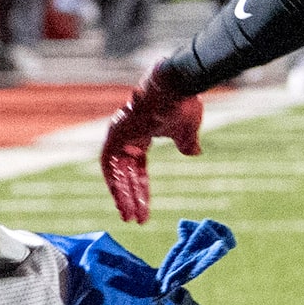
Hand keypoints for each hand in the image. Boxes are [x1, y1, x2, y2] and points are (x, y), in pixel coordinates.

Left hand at [99, 63, 204, 224]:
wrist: (179, 84)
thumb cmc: (183, 102)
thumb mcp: (187, 131)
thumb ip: (187, 143)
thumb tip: (194, 152)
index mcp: (142, 135)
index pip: (138, 170)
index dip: (141, 190)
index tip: (144, 212)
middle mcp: (127, 136)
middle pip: (126, 174)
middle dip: (130, 198)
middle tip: (134, 220)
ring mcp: (119, 134)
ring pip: (116, 174)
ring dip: (122, 196)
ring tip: (130, 218)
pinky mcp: (115, 134)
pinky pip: (110, 166)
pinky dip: (115, 184)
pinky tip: (123, 202)